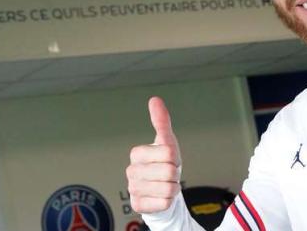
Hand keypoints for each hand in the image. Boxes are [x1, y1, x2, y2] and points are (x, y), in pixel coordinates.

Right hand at [126, 97, 181, 212]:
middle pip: (168, 171)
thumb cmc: (164, 164)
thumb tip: (154, 99)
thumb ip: (161, 120)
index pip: (167, 153)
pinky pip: (164, 202)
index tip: (169, 159)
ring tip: (165, 184)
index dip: (174, 157)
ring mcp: (133, 189)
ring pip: (168, 188)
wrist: (161, 189)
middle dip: (174, 173)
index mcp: (137, 154)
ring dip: (173, 187)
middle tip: (168, 173)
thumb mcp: (166, 141)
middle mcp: (132, 171)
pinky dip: (168, 200)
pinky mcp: (138, 205)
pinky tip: (160, 196)